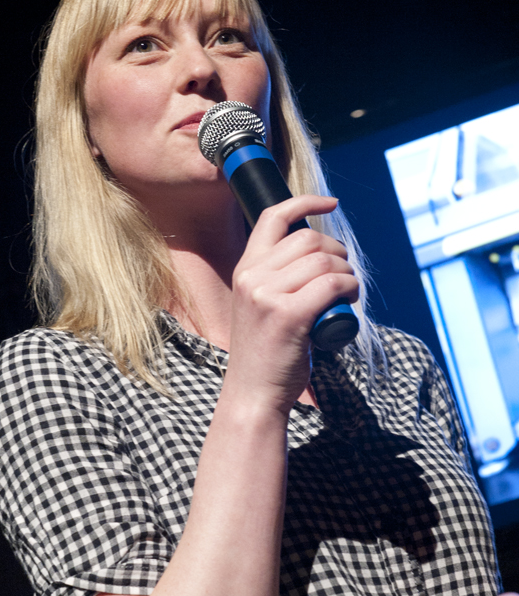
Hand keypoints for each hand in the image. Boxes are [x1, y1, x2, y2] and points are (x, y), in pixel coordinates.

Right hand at [226, 194, 358, 413]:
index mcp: (245, 270)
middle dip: (338, 252)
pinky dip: (350, 288)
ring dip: (348, 273)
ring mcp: (268, 296)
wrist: (254, 393)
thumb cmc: (266, 352)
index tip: (331, 204)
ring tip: (348, 293)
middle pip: (309, 239)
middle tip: (344, 276)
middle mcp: (253, 277)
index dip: (306, 202)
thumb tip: (317, 254)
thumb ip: (276, 279)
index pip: (273, 217)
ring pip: (325, 262)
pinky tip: (350, 298)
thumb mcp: (260, 305)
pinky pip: (332, 284)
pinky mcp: (289, 315)